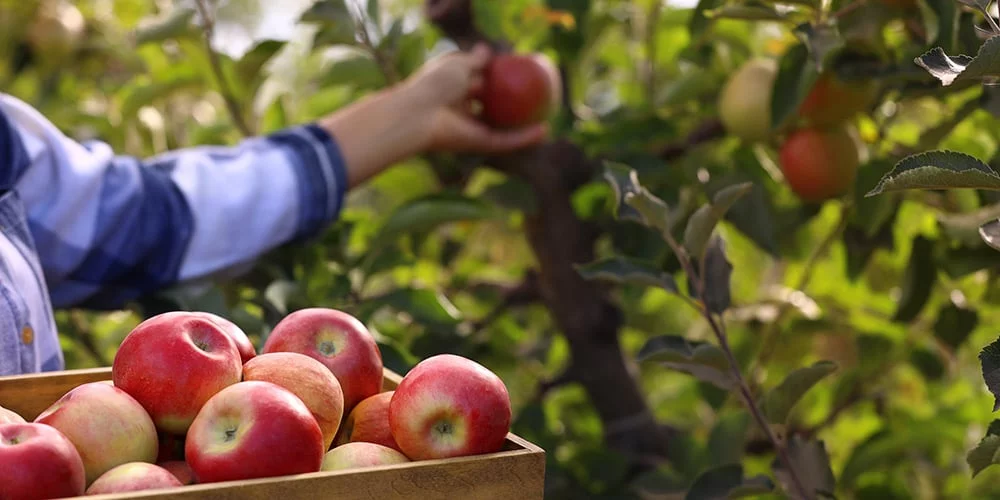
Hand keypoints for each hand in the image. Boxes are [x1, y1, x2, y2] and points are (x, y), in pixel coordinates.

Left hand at [320, 44, 548, 187]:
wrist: (419, 114)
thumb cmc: (434, 84)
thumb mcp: (457, 64)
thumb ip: (474, 59)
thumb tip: (488, 50)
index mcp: (453, 90)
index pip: (476, 84)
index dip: (493, 79)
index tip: (513, 73)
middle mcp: (462, 111)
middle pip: (490, 109)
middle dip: (508, 105)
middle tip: (533, 97)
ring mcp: (471, 129)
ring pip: (501, 130)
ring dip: (523, 128)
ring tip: (546, 120)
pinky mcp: (478, 144)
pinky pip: (505, 141)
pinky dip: (524, 138)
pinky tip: (543, 131)